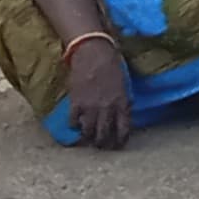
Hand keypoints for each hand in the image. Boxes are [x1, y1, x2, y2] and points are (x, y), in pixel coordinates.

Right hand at [63, 35, 131, 149]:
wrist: (93, 52)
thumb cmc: (112, 64)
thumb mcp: (124, 83)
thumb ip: (124, 100)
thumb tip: (125, 112)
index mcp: (122, 103)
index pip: (123, 129)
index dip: (121, 140)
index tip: (118, 145)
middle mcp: (106, 108)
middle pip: (104, 135)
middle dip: (104, 144)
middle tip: (102, 146)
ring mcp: (90, 107)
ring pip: (88, 132)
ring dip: (89, 137)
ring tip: (89, 138)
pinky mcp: (75, 103)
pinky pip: (74, 122)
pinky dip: (75, 126)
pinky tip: (77, 124)